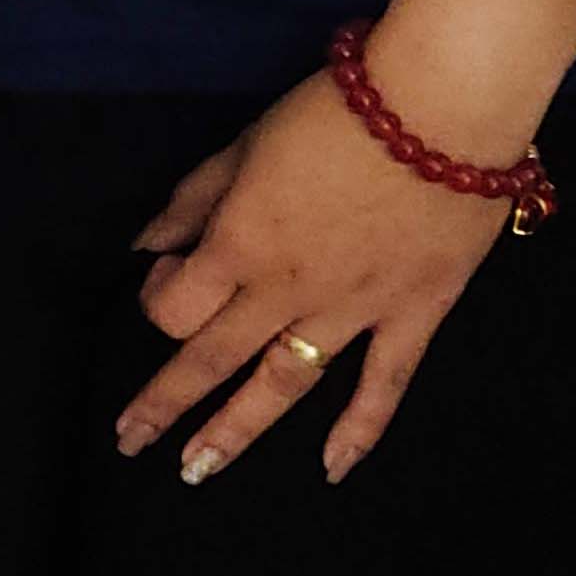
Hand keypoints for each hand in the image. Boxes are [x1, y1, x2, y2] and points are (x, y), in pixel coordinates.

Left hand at [122, 52, 518, 483]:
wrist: (445, 105)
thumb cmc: (338, 113)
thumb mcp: (245, 143)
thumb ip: (192, 200)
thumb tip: (145, 246)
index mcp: (240, 245)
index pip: (174, 306)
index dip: (158, 298)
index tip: (167, 275)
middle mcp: (288, 289)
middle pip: (210, 359)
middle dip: (165, 403)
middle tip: (130, 440)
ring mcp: (354, 307)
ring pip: (283, 383)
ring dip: (236, 430)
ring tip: (197, 470)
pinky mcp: (416, 311)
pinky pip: (384, 383)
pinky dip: (360, 429)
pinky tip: (332, 469)